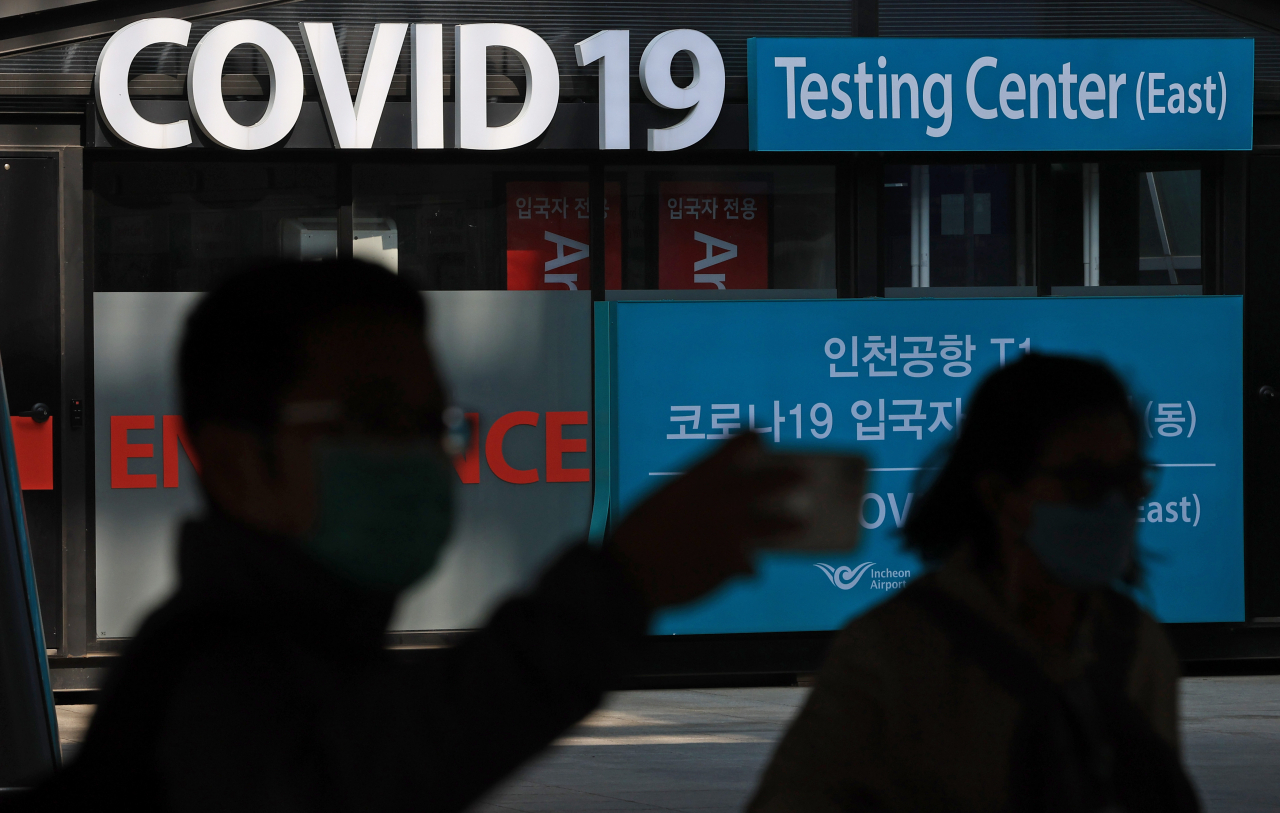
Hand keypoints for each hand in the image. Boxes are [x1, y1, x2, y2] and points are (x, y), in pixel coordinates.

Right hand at [607, 432, 805, 609]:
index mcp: (698, 478)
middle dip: (787, 479)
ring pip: (773, 527)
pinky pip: (751, 566)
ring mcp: (731, 533)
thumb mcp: (662, 501)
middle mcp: (720, 500)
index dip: (749, 438)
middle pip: (767, 483)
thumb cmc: (638, 535)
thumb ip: (692, 497)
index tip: (760, 433)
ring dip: (787, 526)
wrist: (629, 575)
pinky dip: (750, 568)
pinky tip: (751, 572)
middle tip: (803, 477)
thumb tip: (719, 503)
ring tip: (801, 525)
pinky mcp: (733, 564)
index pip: (733, 448)